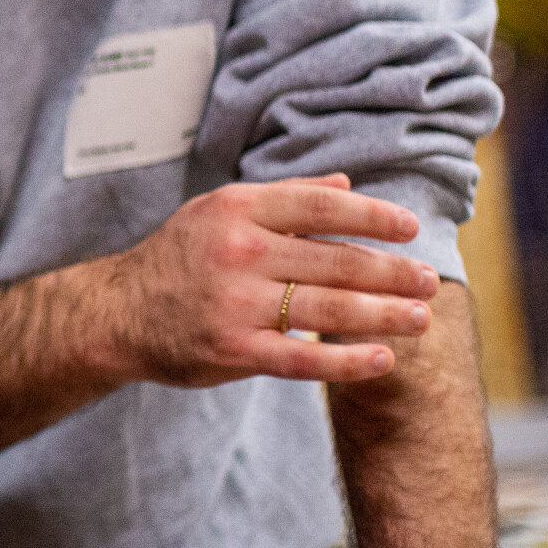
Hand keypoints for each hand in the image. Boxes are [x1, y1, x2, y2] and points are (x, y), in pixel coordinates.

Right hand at [102, 174, 438, 387]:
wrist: (117, 311)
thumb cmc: (178, 257)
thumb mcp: (219, 211)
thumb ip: (284, 198)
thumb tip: (347, 184)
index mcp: (238, 209)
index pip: (321, 208)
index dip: (372, 216)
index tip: (410, 228)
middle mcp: (239, 252)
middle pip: (335, 260)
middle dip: (391, 271)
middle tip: (430, 279)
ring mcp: (235, 304)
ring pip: (328, 309)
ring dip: (383, 314)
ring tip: (420, 318)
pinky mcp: (232, 350)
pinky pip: (302, 360)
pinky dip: (347, 362)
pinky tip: (383, 360)